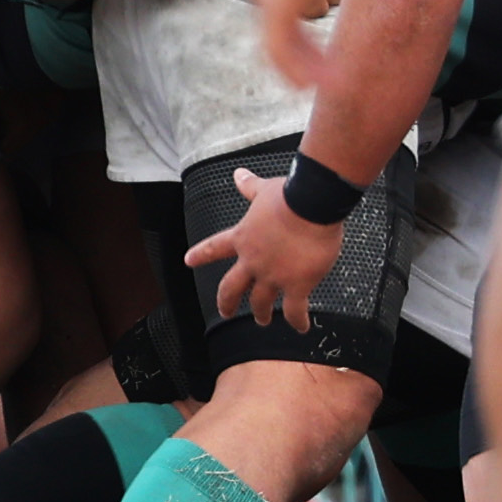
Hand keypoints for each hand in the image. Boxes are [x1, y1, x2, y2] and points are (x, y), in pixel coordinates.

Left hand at [186, 166, 340, 331]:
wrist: (311, 205)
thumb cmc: (290, 195)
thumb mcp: (263, 190)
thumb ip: (249, 186)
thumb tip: (239, 174)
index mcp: (243, 238)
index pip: (215, 247)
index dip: (201, 254)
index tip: (189, 261)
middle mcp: (252, 260)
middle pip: (231, 287)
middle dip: (226, 302)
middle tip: (226, 312)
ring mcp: (272, 276)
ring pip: (260, 303)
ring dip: (261, 313)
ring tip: (263, 319)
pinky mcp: (296, 285)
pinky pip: (293, 310)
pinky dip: (297, 321)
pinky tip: (301, 327)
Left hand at [253, 0, 362, 89]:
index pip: (284, 17)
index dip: (302, 40)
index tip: (320, 56)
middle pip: (279, 35)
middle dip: (302, 60)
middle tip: (322, 79)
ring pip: (279, 48)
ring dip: (304, 69)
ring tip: (326, 85)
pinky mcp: (278, 4)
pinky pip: (282, 49)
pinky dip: (301, 68)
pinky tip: (318, 81)